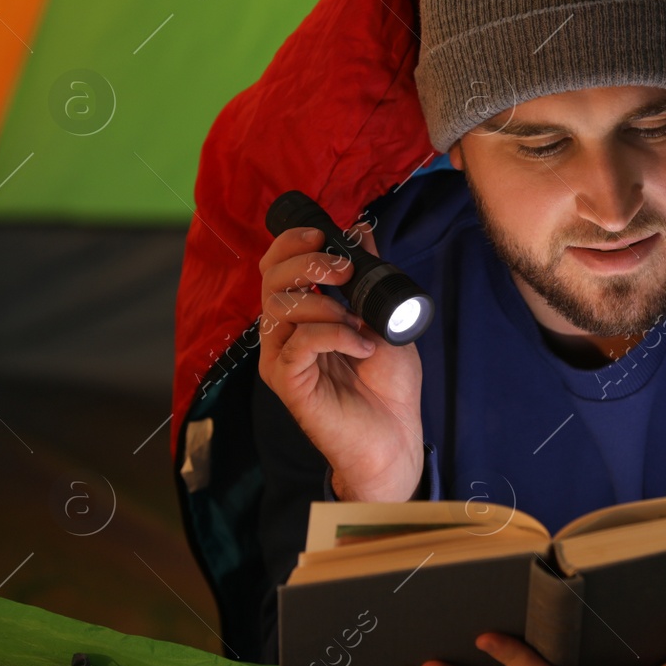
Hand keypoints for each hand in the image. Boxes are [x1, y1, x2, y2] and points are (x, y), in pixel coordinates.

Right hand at [257, 222, 423, 501]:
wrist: (395, 436)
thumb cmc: (389, 385)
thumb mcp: (384, 318)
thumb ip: (368, 277)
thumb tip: (361, 229)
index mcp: (303, 316)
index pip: (275, 268)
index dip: (291, 244)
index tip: (323, 235)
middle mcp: (285, 334)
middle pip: (270, 280)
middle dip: (307, 264)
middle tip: (344, 272)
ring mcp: (282, 357)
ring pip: (280, 307)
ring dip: (325, 305)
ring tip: (357, 324)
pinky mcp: (287, 382)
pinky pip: (299, 342)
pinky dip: (335, 336)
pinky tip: (361, 348)